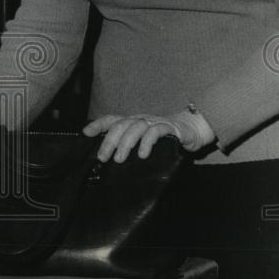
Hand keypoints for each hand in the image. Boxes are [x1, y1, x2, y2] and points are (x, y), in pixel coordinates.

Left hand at [83, 109, 214, 162]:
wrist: (193, 129)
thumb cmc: (165, 138)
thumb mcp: (144, 141)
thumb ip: (130, 146)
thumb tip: (110, 159)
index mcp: (133, 122)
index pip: (112, 119)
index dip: (98, 124)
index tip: (85, 133)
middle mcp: (141, 120)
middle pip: (121, 125)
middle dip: (109, 140)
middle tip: (103, 157)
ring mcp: (154, 122)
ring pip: (135, 128)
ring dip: (125, 143)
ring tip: (120, 159)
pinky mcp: (168, 128)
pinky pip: (155, 132)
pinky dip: (147, 143)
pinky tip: (142, 154)